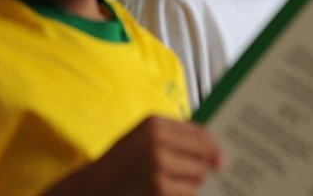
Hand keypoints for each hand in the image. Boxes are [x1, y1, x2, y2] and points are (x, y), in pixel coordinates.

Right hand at [44, 116, 221, 195]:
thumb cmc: (120, 164)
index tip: (222, 157)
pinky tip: (173, 192)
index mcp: (155, 124)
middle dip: (205, 166)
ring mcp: (158, 166)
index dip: (215, 146)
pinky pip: (190, 191)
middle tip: (204, 174)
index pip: (200, 132)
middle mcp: (157, 141)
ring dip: (196, 182)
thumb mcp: (142, 138)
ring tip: (178, 183)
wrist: (91, 189)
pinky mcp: (159, 189)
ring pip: (199, 174)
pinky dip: (187, 193)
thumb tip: (213, 147)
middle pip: (203, 154)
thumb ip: (174, 136)